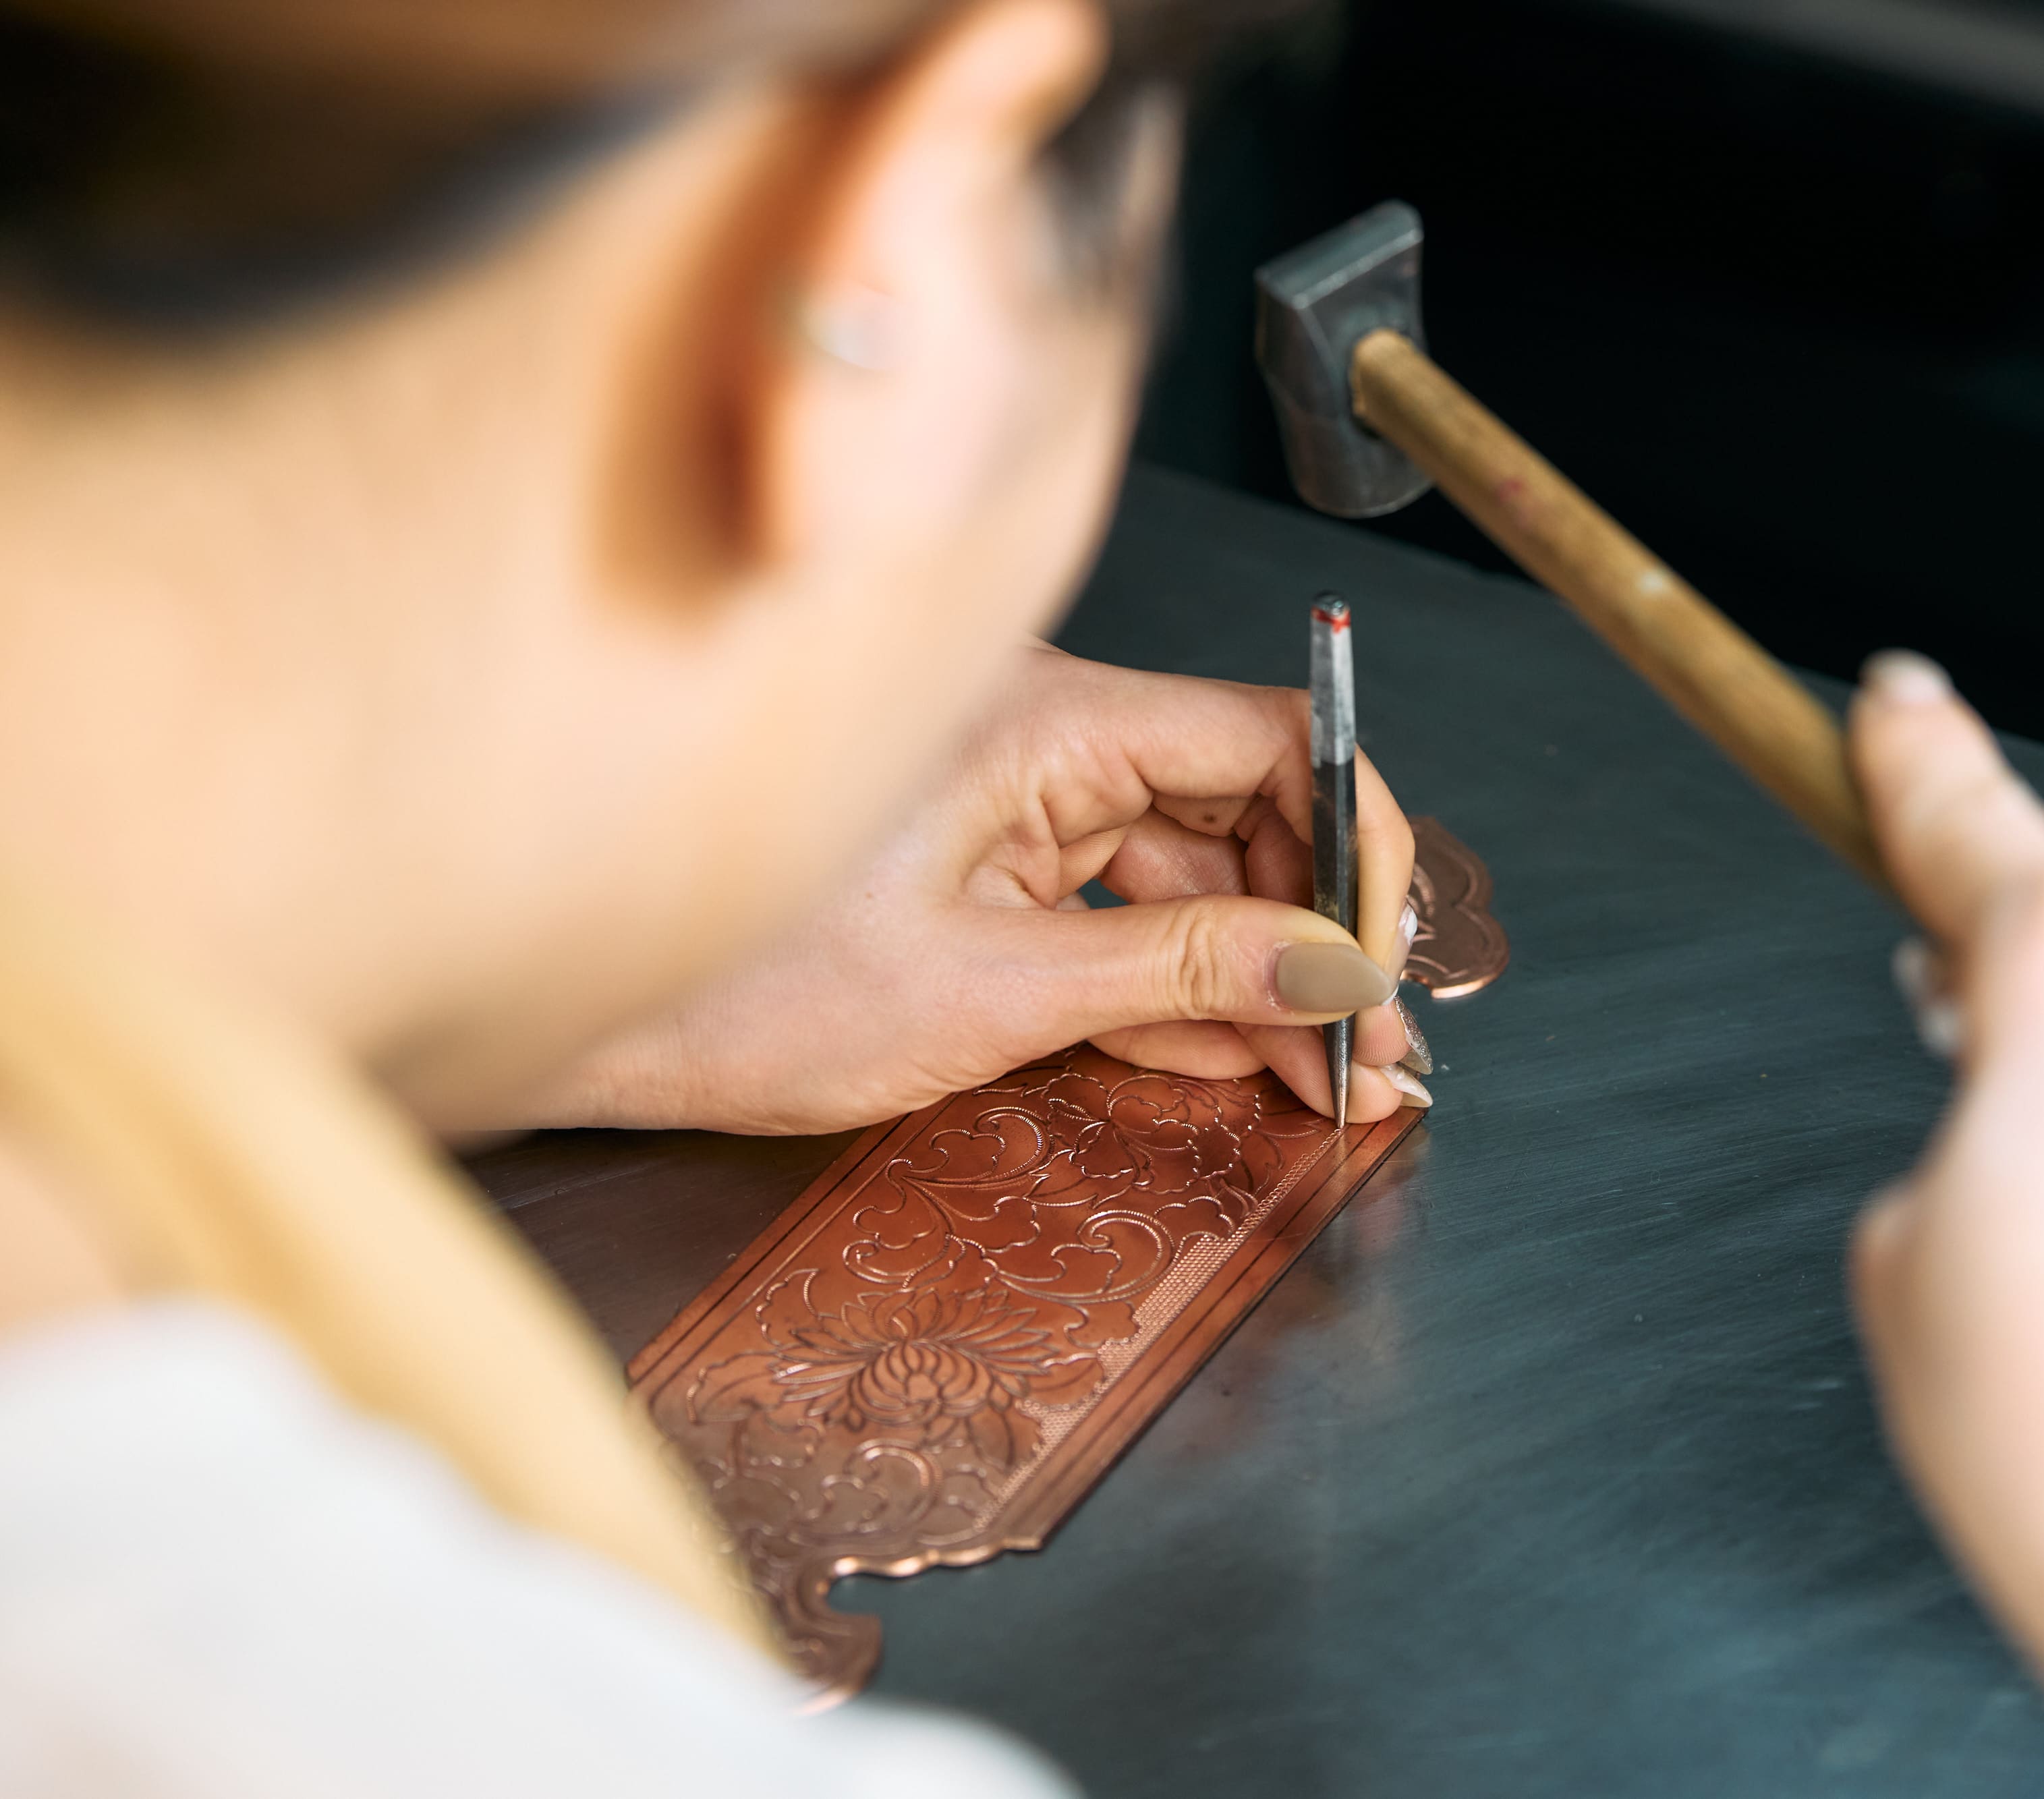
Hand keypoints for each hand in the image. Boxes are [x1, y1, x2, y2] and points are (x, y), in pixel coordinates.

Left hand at [511, 647, 1423, 1132]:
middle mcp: (1040, 738)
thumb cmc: (735, 989)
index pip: (1261, 737)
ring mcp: (1017, 804)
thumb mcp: (991, 995)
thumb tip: (1329, 965)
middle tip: (1370, 1046)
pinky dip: (1190, 990)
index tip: (1381, 947)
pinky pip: (1128, 914)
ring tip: (1336, 1078)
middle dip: (1318, 931)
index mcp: (1041, 719)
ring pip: (1195, 873)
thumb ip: (1179, 972)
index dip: (1349, 836)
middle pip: (1242, 809)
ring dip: (1266, 978)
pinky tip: (1255, 1059)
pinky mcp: (994, 869)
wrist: (588, 1023)